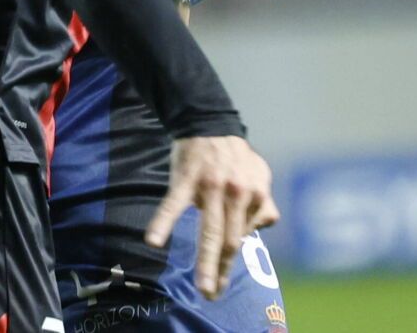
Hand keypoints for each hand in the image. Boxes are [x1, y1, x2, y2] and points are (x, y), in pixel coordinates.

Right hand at [145, 135, 279, 299]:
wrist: (207, 120)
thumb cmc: (233, 152)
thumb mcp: (259, 173)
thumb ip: (263, 201)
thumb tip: (262, 224)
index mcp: (253, 194)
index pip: (244, 233)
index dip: (231, 252)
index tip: (221, 276)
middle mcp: (236, 193)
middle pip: (230, 241)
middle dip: (221, 271)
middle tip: (213, 296)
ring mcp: (211, 187)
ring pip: (209, 231)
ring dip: (205, 262)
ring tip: (202, 286)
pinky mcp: (186, 179)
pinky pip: (173, 204)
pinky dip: (163, 222)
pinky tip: (153, 240)